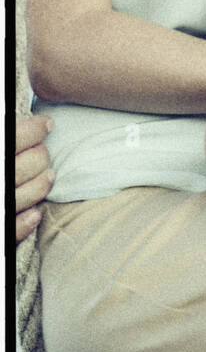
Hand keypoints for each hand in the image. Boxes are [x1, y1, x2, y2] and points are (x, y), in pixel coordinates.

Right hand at [15, 114, 54, 241]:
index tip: (47, 124)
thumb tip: (37, 121)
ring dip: (41, 184)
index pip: (14, 138)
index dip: (34, 129)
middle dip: (40, 156)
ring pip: (27, 194)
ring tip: (49, 176)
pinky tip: (36, 214)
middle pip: (27, 164)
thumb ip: (10, 137)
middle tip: (43, 152)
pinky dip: (26, 223)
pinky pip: (12, 229)